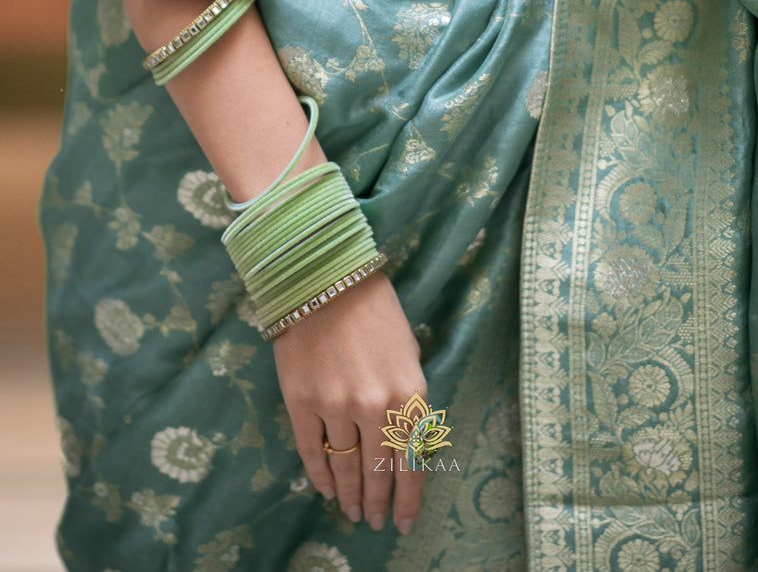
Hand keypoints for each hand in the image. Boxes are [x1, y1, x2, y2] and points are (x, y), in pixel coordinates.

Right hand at [272, 272, 426, 533]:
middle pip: (378, 471)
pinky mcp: (302, 402)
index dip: (409, 498)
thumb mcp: (408, 352)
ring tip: (351, 511)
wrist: (325, 278)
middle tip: (374, 520)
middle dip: (377, 501)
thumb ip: (406, 397)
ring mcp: (336, 406)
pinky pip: (311, 451)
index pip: (413, 462)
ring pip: (345, 466)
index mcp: (409, 393)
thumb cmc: (374, 309)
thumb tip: (404, 440)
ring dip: (350, 494)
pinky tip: (325, 488)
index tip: (405, 521)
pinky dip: (319, 475)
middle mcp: (376, 407)